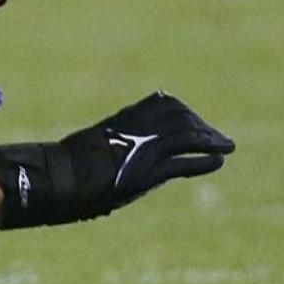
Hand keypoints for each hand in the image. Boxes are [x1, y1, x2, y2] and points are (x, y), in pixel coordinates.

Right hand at [74, 91, 234, 207]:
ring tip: (227, 146)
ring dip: (210, 140)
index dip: (182, 110)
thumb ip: (108, 138)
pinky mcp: (146, 174)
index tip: (193, 119)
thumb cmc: (64, 167)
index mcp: (121, 122)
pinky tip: (218, 161)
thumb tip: (111, 141)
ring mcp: (141, 152)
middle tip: (218, 137)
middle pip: (179, 118)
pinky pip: (182, 163)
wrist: (57, 180)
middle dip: (201, 126)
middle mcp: (134, 132)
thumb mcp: (88, 143)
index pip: (161, 104)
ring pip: (186, 136)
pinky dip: (203, 161)